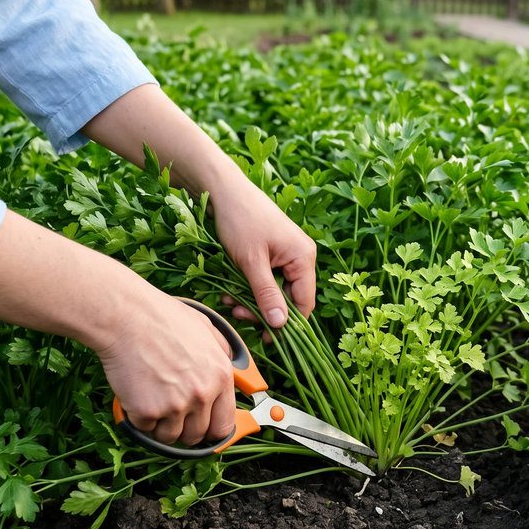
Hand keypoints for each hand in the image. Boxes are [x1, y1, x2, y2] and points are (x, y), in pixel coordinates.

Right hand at [89, 291, 235, 445]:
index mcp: (221, 376)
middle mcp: (202, 395)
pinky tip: (136, 394)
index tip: (202, 429)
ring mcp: (175, 406)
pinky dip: (138, 417)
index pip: (224, 425)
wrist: (126, 317)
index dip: (212, 431)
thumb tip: (231, 369)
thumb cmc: (163, 318)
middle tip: (170, 411)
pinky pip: (144, 429)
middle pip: (196, 436)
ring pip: (169, 437)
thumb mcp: (206, 329)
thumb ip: (223, 353)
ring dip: (160, 425)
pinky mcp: (147, 411)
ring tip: (151, 398)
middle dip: (183, 428)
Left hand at [213, 182, 316, 329]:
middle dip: (264, 310)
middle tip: (238, 313)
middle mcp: (301, 256)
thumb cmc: (240, 221)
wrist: (223, 190)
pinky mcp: (273, 252)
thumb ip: (267, 294)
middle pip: (289, 298)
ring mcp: (287, 253)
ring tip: (230, 300)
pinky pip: (267, 278)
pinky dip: (250, 286)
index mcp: (303, 257)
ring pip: (275, 290)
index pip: (304, 303)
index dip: (288, 324)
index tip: (266, 338)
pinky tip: (231, 289)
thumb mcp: (251, 262)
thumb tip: (281, 325)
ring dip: (253, 299)